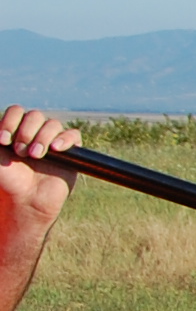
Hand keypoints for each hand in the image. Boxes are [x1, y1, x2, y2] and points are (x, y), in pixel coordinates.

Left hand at [0, 106, 78, 225]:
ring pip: (53, 124)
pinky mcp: (71, 152)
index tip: (3, 141)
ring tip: (36, 156)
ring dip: (42, 138)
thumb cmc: (7, 179)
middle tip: (20, 152)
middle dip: (26, 133)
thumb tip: (1, 130)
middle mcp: (35, 132)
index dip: (10, 122)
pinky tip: (55, 149)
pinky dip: (65, 139)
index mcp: (16, 129)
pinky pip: (73, 135)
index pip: (17, 111)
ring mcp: (53, 141)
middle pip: (35, 115)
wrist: (25, 199)